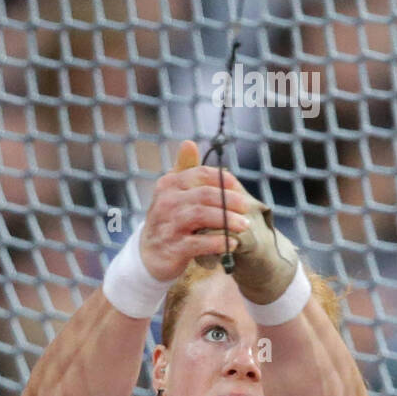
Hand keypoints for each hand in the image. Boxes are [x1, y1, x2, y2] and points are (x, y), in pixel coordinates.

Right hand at [139, 141, 249, 282]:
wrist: (150, 253)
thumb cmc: (169, 217)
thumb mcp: (173, 191)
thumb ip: (184, 168)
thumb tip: (189, 142)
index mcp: (169, 184)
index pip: (200, 174)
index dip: (223, 179)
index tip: (238, 187)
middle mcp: (166, 202)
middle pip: (204, 195)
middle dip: (229, 201)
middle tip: (246, 208)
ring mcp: (168, 225)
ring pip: (201, 216)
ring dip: (227, 220)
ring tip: (244, 225)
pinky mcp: (173, 248)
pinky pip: (200, 243)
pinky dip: (219, 242)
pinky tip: (232, 243)